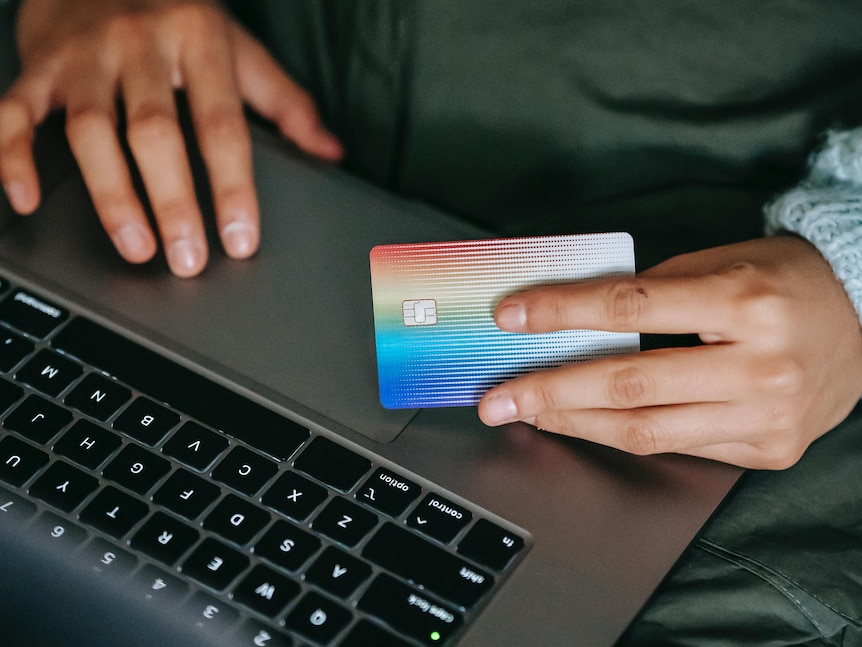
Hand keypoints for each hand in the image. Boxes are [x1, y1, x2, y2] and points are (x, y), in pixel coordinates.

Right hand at [0, 0, 342, 276]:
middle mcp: (138, 44)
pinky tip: (26, 200)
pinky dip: (13, 157)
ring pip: (90, 131)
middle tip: (188, 260)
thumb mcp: (238, 48)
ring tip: (136, 248)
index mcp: (198, 40)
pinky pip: (14, 113)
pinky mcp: (36, 67)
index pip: (221, 125)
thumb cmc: (178, 16)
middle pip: (154, 133)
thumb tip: (330, 152)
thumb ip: (284, 101)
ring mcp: (82, 55)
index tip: (240, 239)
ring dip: (111, 196)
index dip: (232, 187)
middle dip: (173, 203)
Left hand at [478, 236, 861, 468]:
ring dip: (575, 423)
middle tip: (498, 398)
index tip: (512, 317)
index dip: (562, 313)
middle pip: (629, 385)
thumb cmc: (786, 282)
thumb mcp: (722, 262)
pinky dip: (623, 435)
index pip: (630, 307)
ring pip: (645, 432)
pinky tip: (587, 423)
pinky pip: (677, 448)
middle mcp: (760, 365)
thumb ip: (653, 291)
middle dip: (550, 392)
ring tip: (531, 413)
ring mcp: (766, 417)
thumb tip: (576, 318)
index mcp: (745, 302)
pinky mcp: (767, 449)